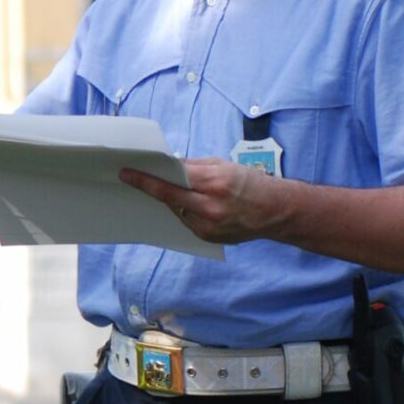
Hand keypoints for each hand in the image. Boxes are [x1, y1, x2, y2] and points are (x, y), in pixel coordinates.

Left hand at [119, 159, 290, 245]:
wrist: (276, 211)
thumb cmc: (250, 183)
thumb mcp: (224, 166)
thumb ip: (194, 167)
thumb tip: (168, 166)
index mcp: (214, 183)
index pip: (171, 181)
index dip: (146, 179)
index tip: (127, 174)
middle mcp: (210, 207)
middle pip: (169, 198)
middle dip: (149, 188)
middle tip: (131, 179)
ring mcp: (208, 226)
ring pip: (176, 210)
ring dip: (169, 200)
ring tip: (161, 189)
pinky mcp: (208, 237)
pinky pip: (186, 222)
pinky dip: (183, 211)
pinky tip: (184, 204)